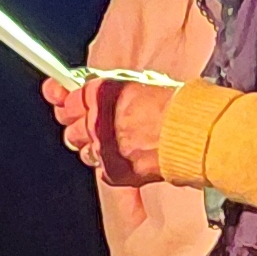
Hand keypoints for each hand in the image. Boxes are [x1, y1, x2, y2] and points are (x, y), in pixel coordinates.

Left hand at [45, 70, 179, 187]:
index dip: (65, 101)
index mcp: (104, 95)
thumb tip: (101, 91)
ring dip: (95, 148)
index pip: (70, 100)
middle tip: (92, 125)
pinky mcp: (116, 171)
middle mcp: (99, 122)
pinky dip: (112, 165)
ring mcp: (106, 149)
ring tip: (116, 143)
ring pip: (84, 152)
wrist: (197, 134)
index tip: (60, 98)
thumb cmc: (180, 107)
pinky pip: (103, 170)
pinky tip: (129, 157)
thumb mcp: (145, 84)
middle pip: (71, 128)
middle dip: (79, 127)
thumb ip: (117, 91)